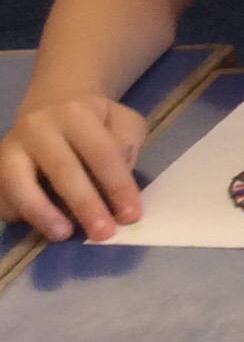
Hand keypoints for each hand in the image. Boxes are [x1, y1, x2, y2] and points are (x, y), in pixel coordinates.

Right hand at [0, 97, 145, 242]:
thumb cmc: (94, 123)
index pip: (102, 152)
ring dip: (42, 212)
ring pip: (18, 182)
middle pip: (62, 169)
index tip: (131, 215)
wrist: (51, 107)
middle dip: (85, 204)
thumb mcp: (122, 121)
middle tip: (103, 233)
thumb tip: (120, 180)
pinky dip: (18, 215)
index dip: (118, 186)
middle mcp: (38, 127)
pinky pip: (2, 197)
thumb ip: (126, 144)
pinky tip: (40, 228)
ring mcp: (10, 148)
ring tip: (64, 234)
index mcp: (75, 113)